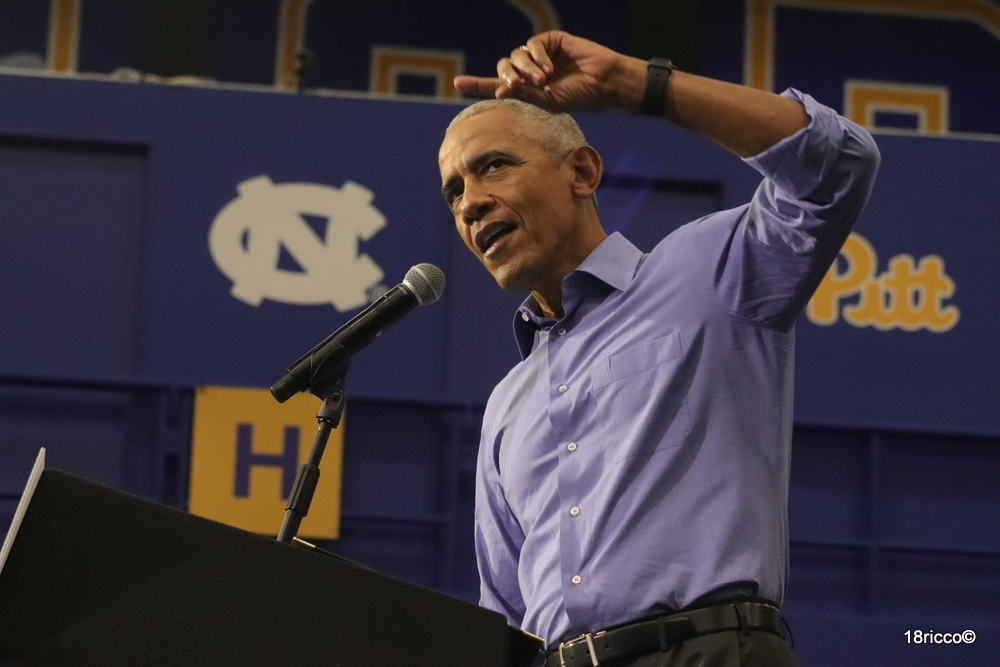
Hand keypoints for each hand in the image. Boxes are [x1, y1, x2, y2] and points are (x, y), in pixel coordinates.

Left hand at [453, 31, 642, 111]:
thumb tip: (498, 90)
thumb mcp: (546, 101)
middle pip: (503, 67)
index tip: (458, 83)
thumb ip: (522, 94)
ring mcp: (539, 55)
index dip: (477, 83)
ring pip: (516, 56)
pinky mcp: (550, 41)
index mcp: (527, 89)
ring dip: (525, 69)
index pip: (497, 85)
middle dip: (507, 76)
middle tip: (516, 85)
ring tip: (543, 80)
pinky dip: (537, 56)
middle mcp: (529, 71)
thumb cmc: (577, 97)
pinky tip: (549, 68)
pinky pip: (532, 45)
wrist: (601, 83)